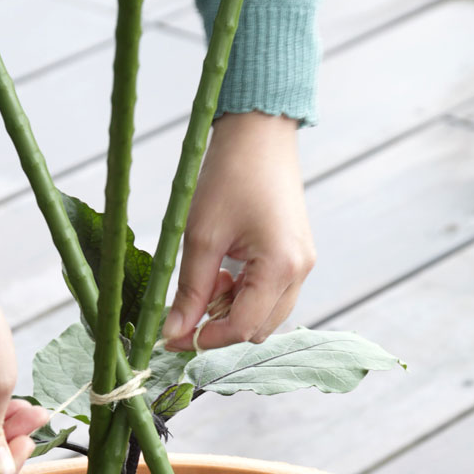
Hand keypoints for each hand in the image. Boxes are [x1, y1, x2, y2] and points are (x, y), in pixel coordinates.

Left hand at [162, 111, 315, 350]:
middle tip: (185, 309)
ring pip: (263, 316)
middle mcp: (299, 271)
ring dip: (230, 312)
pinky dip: (242, 297)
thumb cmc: (231, 175)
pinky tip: (225, 272)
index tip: (172, 337)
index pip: (242, 327)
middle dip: (218, 327)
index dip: (204, 339)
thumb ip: (189, 290)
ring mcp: (301, 265)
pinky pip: (269, 296)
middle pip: (256, 329)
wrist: (259, 134)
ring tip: (209, 280)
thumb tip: (172, 331)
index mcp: (280, 266)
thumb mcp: (201, 236)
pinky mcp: (295, 258)